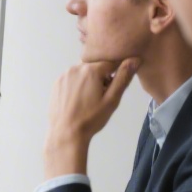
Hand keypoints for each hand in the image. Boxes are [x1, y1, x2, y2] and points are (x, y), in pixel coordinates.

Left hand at [44, 59, 139, 176]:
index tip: (113, 88)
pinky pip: (72, 78)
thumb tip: (135, 59)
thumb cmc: (91, 118)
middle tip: (101, 96)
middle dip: (102, 77)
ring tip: (89, 100)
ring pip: (83, 72)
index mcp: (91, 70)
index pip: (112, 62)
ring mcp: (64, 75)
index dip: (116, 74)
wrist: (66, 132)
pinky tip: (78, 100)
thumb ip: (123, 77)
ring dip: (89, 80)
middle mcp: (75, 68)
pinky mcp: (56, 83)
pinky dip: (78, 85)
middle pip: (96, 66)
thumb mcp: (112, 99)